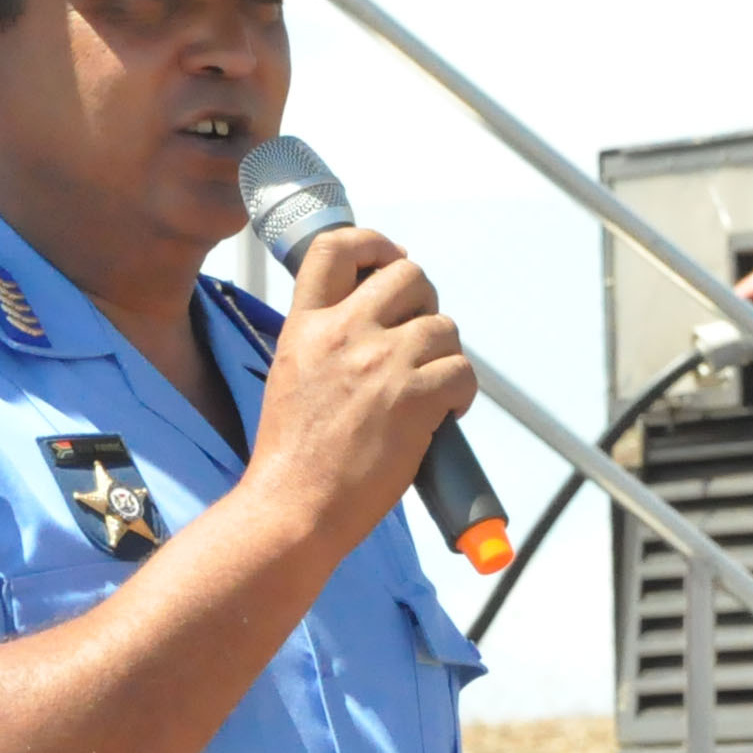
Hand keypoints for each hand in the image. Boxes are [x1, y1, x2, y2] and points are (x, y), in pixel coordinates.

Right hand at [243, 225, 476, 551]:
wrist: (292, 509)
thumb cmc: (290, 459)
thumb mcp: (290, 377)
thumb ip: (325, 343)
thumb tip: (372, 328)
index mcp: (305, 327)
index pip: (337, 247)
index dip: (374, 243)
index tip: (390, 258)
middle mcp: (342, 333)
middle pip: (408, 274)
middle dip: (423, 301)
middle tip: (417, 338)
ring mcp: (381, 364)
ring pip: (444, 326)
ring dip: (445, 355)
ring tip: (428, 390)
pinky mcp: (415, 398)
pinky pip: (463, 372)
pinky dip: (461, 394)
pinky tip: (442, 416)